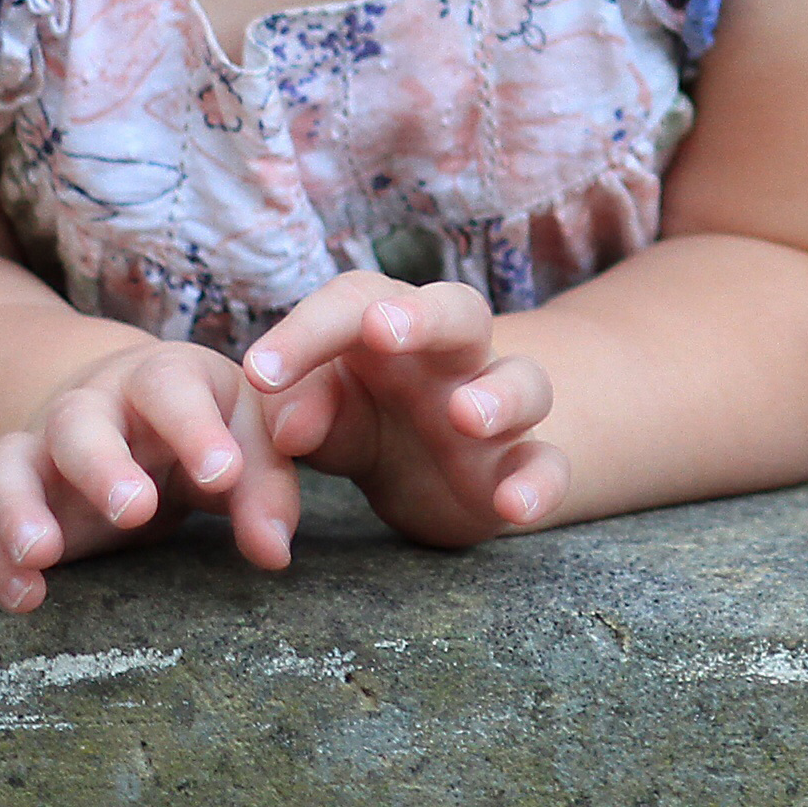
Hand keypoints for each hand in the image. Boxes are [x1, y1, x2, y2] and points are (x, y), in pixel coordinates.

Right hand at [0, 336, 301, 612]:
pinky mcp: (13, 497)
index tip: (223, 474)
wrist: (136, 415)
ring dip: (19, 506)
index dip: (195, 427)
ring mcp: (42, 451)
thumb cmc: (209, 427)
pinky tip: (27, 599)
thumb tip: (273, 552)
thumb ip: (266, 489)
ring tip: (44, 554)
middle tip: (135, 510)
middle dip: (102, 464)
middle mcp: (92, 406)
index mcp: (161, 378)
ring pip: (8, 462)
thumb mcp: (250, 441)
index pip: (170, 385)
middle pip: (79, 420)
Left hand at [243, 270, 565, 545]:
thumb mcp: (323, 415)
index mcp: (390, 328)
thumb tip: (288, 428)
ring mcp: (496, 411)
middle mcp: (452, 358)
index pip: (357, 300)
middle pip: (460, 310)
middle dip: (424, 316)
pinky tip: (514, 506)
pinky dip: (539, 483)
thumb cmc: (362, 420)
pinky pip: (548, 465)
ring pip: (524, 381)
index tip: (258, 373)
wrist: (427, 474)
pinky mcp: (519, 465)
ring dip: (499, 394)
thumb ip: (302, 414)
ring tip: (465, 415)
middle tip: (381, 330)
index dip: (307, 330)